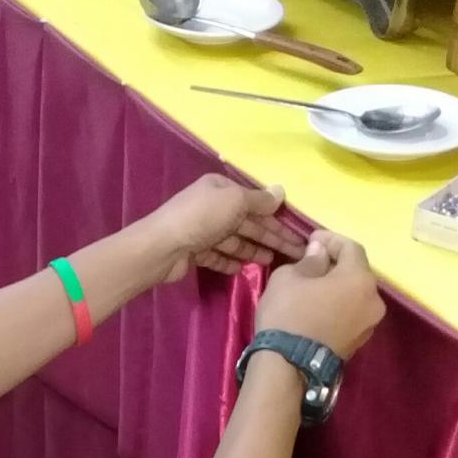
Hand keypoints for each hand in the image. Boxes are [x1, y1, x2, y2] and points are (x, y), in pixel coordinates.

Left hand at [150, 175, 307, 283]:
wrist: (162, 246)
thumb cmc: (201, 217)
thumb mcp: (235, 201)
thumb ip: (259, 200)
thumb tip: (281, 192)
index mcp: (221, 188)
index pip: (255, 203)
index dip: (277, 218)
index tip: (296, 234)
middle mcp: (212, 206)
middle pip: (248, 223)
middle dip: (271, 236)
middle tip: (295, 252)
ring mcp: (202, 230)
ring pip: (234, 240)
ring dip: (253, 249)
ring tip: (271, 261)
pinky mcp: (194, 252)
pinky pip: (217, 256)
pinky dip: (230, 261)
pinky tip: (243, 269)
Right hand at [255, 229, 383, 358]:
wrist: (287, 366)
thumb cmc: (288, 314)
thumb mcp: (289, 277)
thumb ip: (311, 260)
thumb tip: (320, 254)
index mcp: (360, 279)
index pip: (351, 248)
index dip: (331, 239)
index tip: (311, 239)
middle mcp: (374, 300)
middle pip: (357, 272)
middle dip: (336, 263)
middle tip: (312, 260)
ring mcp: (369, 324)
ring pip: (355, 294)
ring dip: (338, 286)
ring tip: (314, 285)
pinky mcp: (359, 342)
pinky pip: (351, 313)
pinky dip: (339, 305)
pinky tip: (319, 306)